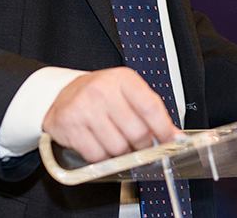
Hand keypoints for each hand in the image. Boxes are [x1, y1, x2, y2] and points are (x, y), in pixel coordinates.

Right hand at [43, 67, 178, 162]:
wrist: (63, 94)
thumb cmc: (100, 94)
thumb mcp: (127, 92)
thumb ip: (150, 110)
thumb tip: (173, 135)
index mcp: (123, 79)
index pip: (150, 107)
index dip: (163, 129)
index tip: (169, 140)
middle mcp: (103, 90)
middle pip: (136, 132)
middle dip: (142, 145)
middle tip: (140, 145)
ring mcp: (84, 108)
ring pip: (117, 148)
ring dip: (121, 152)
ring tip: (117, 141)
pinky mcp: (70, 125)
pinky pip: (96, 155)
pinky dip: (102, 157)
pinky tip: (100, 144)